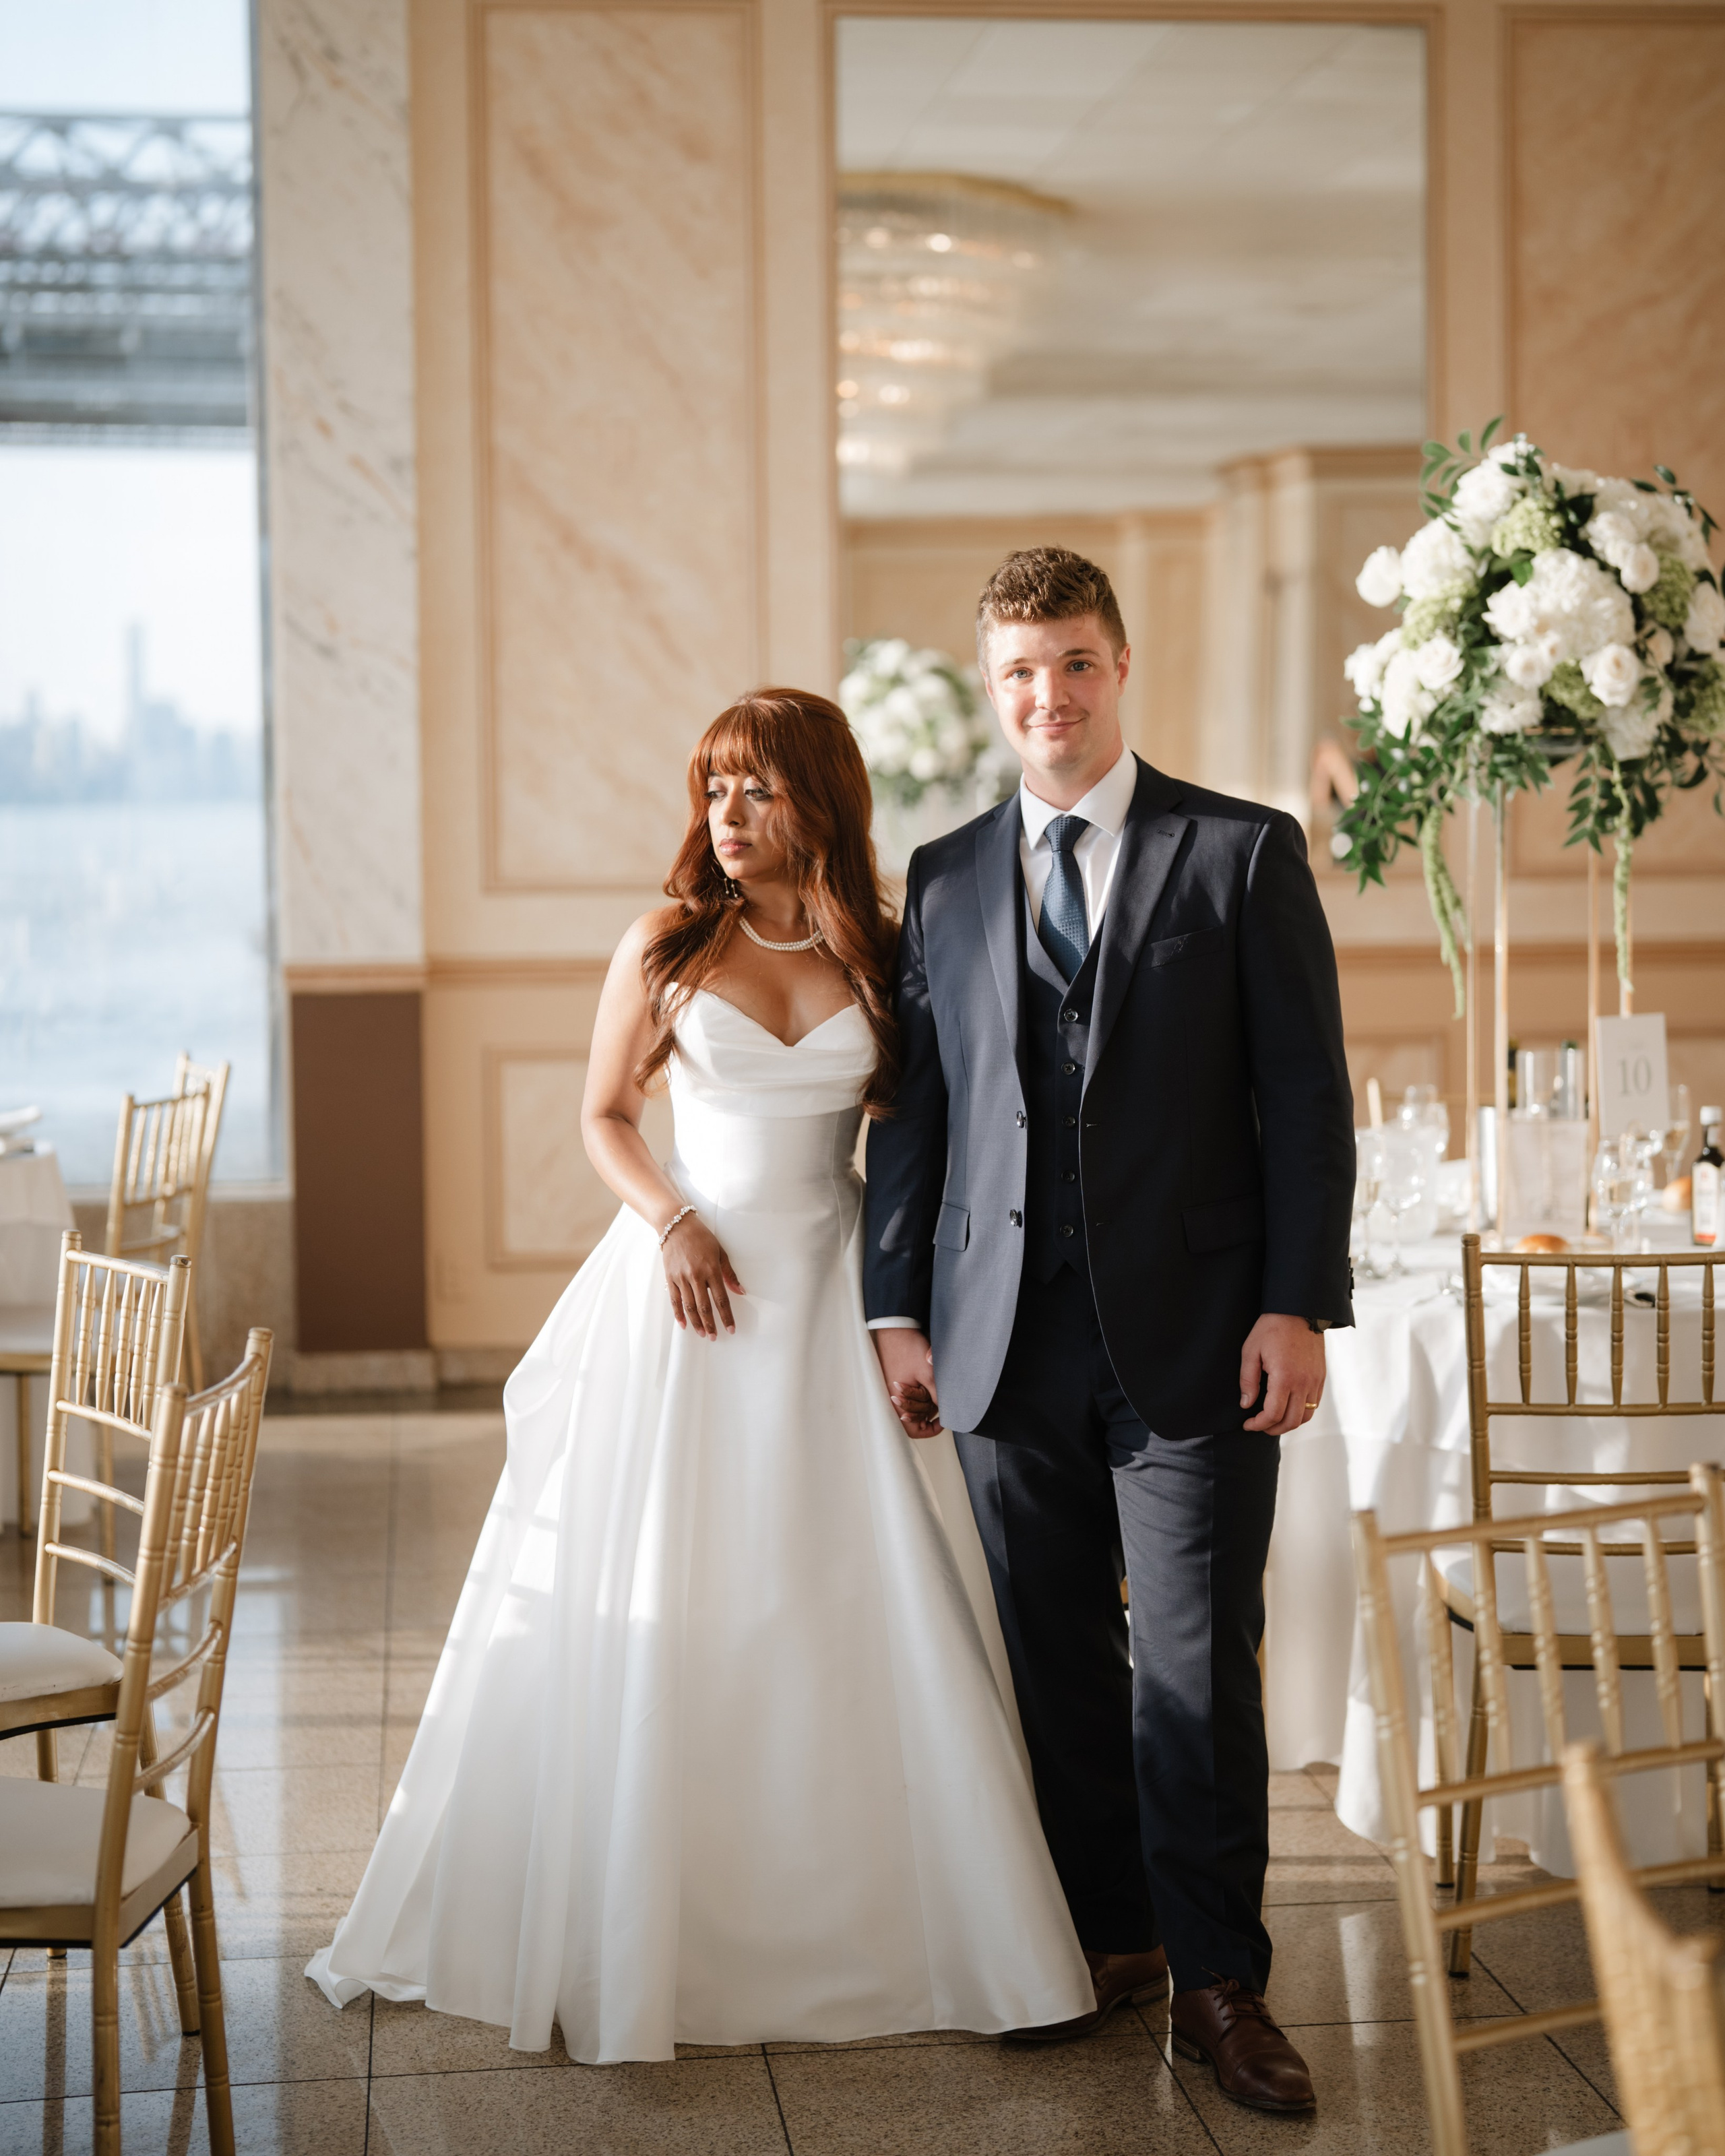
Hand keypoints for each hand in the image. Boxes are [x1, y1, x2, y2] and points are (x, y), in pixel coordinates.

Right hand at [660, 1214, 743, 1338]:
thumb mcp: (720, 1252)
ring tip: (702, 1334)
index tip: (731, 1329)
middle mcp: (696, 1276)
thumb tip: (740, 1291)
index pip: (721, 1299)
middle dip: (711, 1324)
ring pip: (689, 1306)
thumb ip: (729, 1274)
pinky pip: (675, 1300)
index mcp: (711, 1270)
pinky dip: (679, 1314)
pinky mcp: (670, 1278)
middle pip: (704, 1306)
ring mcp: (681, 1278)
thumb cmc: (702, 1238)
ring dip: (696, 1322)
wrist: (677, 1226)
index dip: (726, 1316)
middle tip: (714, 1337)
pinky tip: (684, 1325)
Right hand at [872, 1328, 941, 1437]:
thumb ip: (937, 1395)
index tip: (942, 1421)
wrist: (895, 1328)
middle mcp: (892, 1398)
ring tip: (936, 1398)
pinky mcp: (894, 1380)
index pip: (913, 1430)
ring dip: (924, 1406)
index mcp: (897, 1401)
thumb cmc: (909, 1349)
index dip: (930, 1430)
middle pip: (912, 1421)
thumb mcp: (928, 1374)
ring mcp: (891, 1389)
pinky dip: (918, 1396)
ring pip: (910, 1408)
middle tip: (941, 1409)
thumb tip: (946, 1410)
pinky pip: (907, 1397)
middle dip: (928, 1417)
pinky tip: (927, 1388)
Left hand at [1239, 1314, 1324, 1434]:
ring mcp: (1315, 1381)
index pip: (1273, 1414)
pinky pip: (1314, 1404)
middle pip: (1291, 1421)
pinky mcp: (1321, 1377)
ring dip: (1289, 1423)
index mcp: (1284, 1377)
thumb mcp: (1251, 1351)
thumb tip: (1246, 1405)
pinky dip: (1301, 1412)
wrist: (1299, 1311)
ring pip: (1306, 1416)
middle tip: (1259, 1426)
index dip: (1258, 1424)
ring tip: (1273, 1421)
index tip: (1248, 1424)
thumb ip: (1248, 1381)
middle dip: (1273, 1429)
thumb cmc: (1272, 1328)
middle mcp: (1303, 1383)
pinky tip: (1288, 1407)